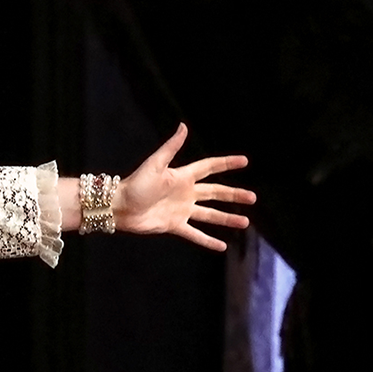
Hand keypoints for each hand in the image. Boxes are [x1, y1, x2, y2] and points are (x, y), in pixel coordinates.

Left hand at [110, 124, 252, 251]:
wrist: (119, 207)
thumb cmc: (135, 184)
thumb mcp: (155, 164)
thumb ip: (171, 147)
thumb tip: (183, 126)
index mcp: (183, 176)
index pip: (210, 167)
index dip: (226, 164)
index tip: (244, 161)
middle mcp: (186, 193)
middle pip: (216, 193)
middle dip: (234, 195)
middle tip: (253, 198)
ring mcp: (182, 210)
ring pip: (210, 215)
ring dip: (227, 219)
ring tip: (245, 222)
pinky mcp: (175, 226)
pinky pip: (195, 234)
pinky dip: (208, 240)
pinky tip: (222, 246)